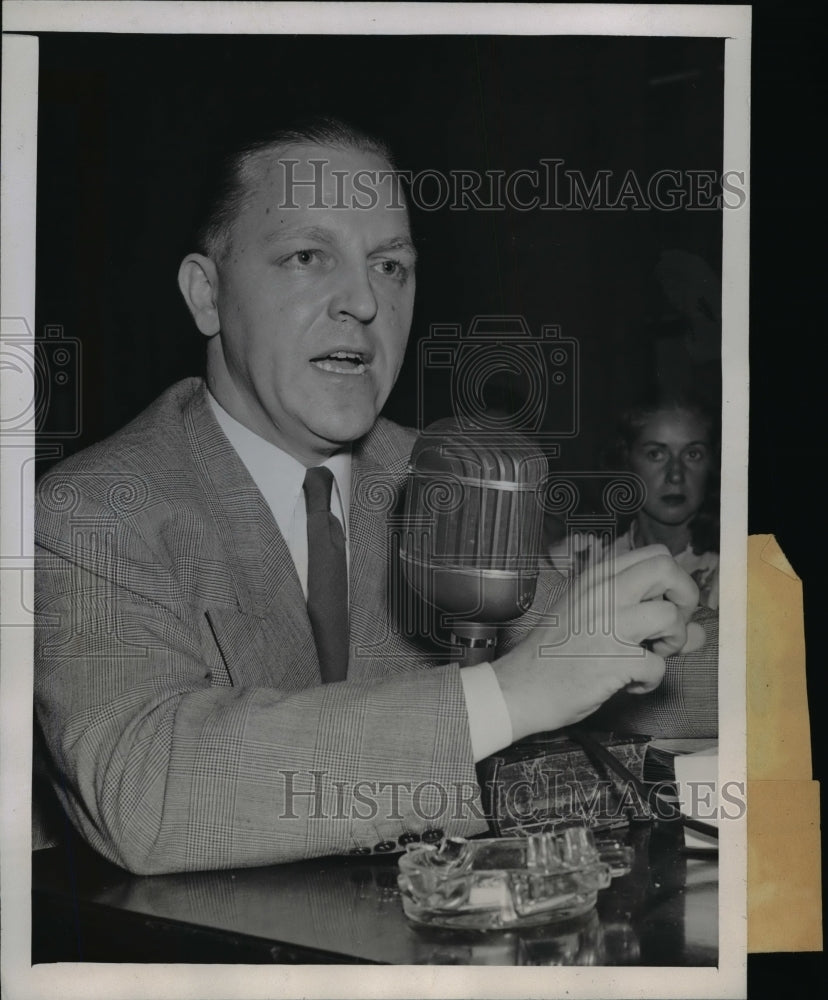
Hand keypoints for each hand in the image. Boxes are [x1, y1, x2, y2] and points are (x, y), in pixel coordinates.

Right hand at [492, 544, 704, 740]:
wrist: (519, 687)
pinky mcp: (613, 660)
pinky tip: (629, 682)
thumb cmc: (552, 654)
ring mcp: (608, 625)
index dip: (673, 581)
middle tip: (670, 626)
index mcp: (596, 579)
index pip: (655, 555)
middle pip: (667, 570)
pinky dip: (650, 681)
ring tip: (649, 656)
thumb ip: (646, 619)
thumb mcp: (594, 622)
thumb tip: (697, 630)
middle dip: (684, 599)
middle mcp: (602, 594)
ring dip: (672, 643)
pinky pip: (658, 666)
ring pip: (671, 618)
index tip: (666, 604)